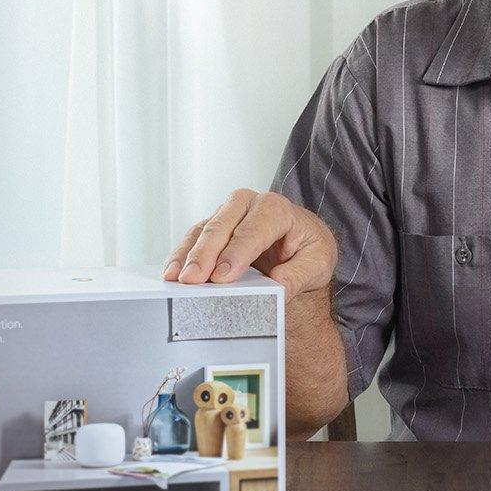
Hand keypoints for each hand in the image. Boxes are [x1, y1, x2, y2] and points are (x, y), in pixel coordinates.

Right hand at [164, 190, 336, 296]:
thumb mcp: (318, 264)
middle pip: (223, 225)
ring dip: (188, 255)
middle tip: (194, 280)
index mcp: (277, 209)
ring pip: (203, 230)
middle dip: (206, 253)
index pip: (254, 229)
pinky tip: (172, 273)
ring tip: (176, 279)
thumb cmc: (308, 250)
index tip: (223, 277)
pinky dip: (181, 255)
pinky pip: (193, 238)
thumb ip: (300, 275)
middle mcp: (249, 204)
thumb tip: (279, 285)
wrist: (300, 244)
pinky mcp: (213, 226)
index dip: (237, 252)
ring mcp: (227, 213)